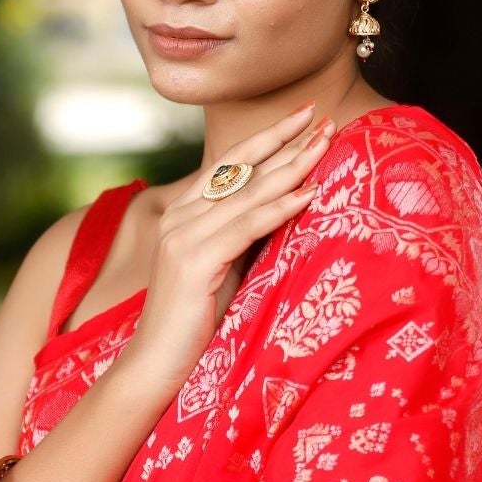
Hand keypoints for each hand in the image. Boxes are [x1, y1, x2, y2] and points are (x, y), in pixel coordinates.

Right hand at [120, 102, 333, 396]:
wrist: (157, 366)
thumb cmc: (195, 323)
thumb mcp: (225, 268)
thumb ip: (243, 236)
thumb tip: (288, 209)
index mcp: (182, 213)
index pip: (231, 164)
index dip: (268, 137)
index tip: (304, 115)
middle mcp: (178, 216)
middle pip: (241, 169)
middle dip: (285, 141)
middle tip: (323, 116)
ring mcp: (183, 237)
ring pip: (247, 193)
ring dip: (291, 166)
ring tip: (324, 144)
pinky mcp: (194, 261)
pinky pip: (246, 227)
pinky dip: (279, 208)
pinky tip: (308, 193)